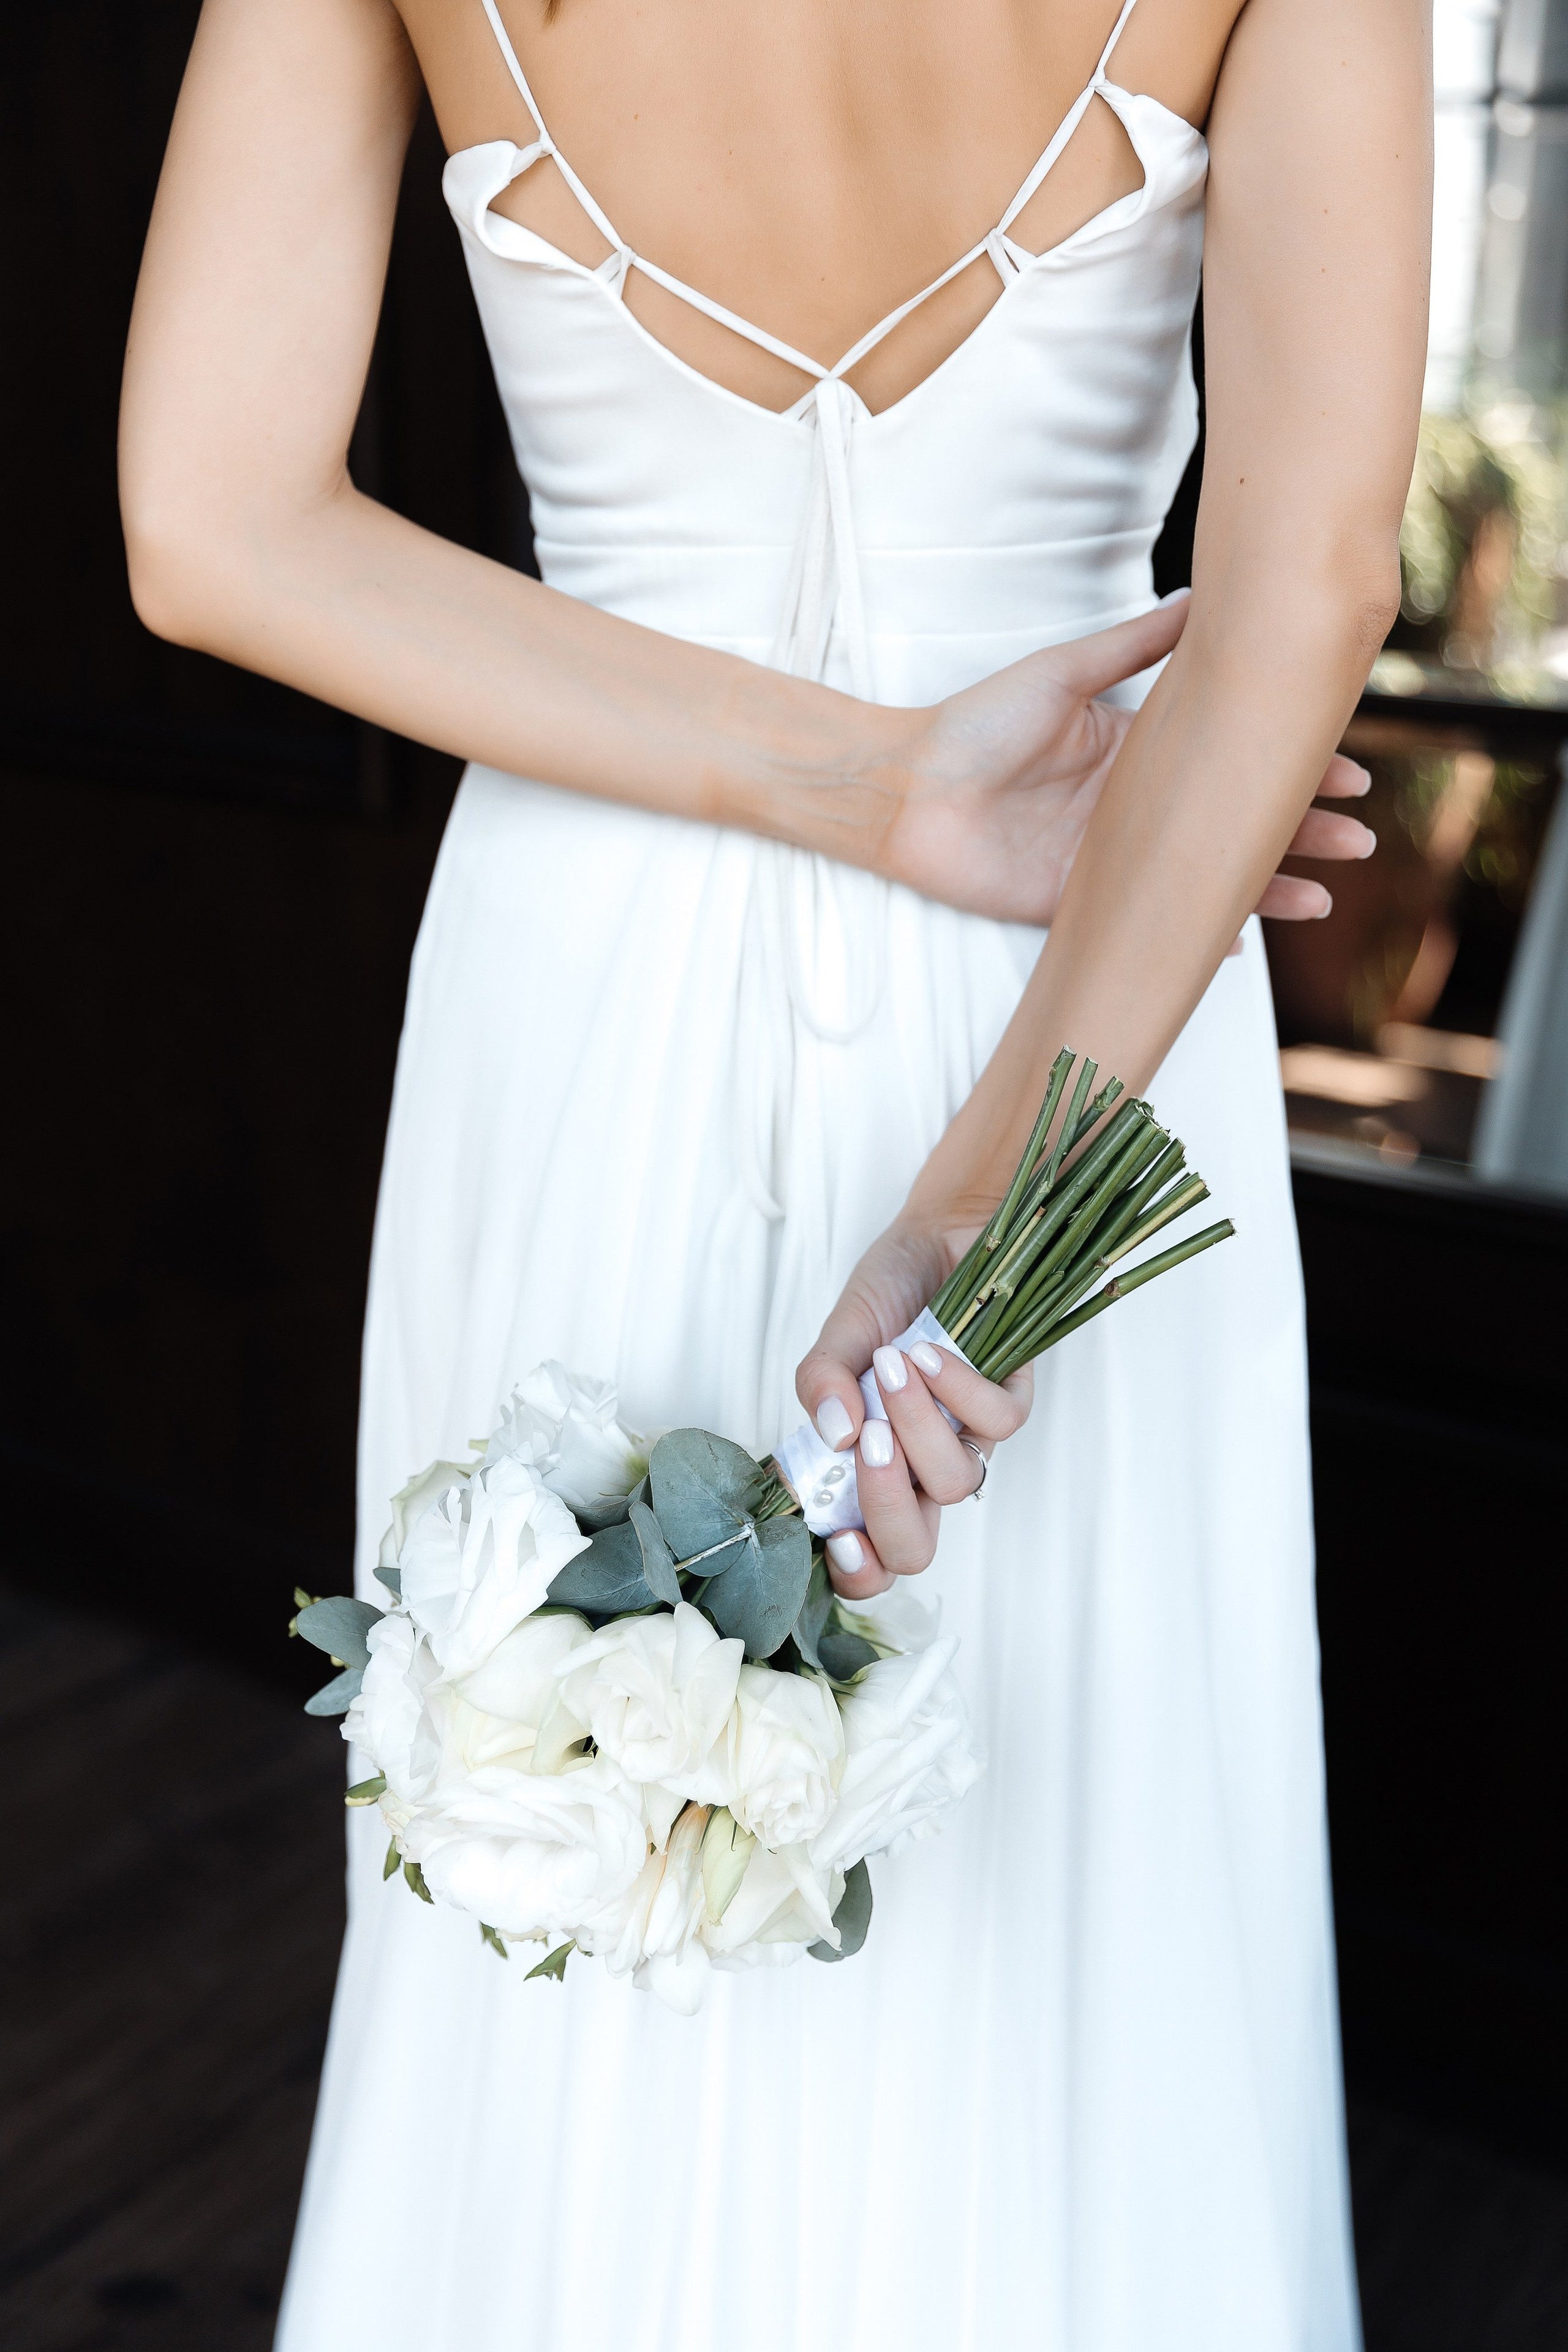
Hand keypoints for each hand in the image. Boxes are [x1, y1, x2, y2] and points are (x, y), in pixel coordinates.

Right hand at [794, 1215, 1030, 1597]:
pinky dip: (958, 1388)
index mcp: (869, 1469)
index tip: (836, 1536)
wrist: (939, 1233)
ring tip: (892, 1366)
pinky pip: (997, 1425)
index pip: (866, 1554)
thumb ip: (820, 1385)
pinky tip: (928, 1351)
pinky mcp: (1011, 1403)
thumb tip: (833, 1435)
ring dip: (918, 1426)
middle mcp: (919, 1468)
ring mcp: (966, 1440)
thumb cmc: (885, 1294)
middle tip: (866, 1446)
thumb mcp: (837, 1337)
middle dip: (888, 1509)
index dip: (855, 1570)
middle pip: (914, 1547)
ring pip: (956, 1483)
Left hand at [871, 595, 1373, 930]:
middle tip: (1359, 838)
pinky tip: (1237, 942)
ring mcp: (1110, 860)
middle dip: (1298, 832)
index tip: (1347, 768)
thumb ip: (1134, 646)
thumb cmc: (974, 725)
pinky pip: (1149, 924)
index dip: (1286, 765)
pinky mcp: (1079, 906)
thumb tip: (1199, 599)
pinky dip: (1193, 934)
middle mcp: (1131, 808)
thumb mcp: (1062, 673)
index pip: (1227, 759)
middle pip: (1230, 823)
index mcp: (1133, 749)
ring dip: (1263, 888)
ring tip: (1322, 898)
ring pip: (1203, 877)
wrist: (905, 788)